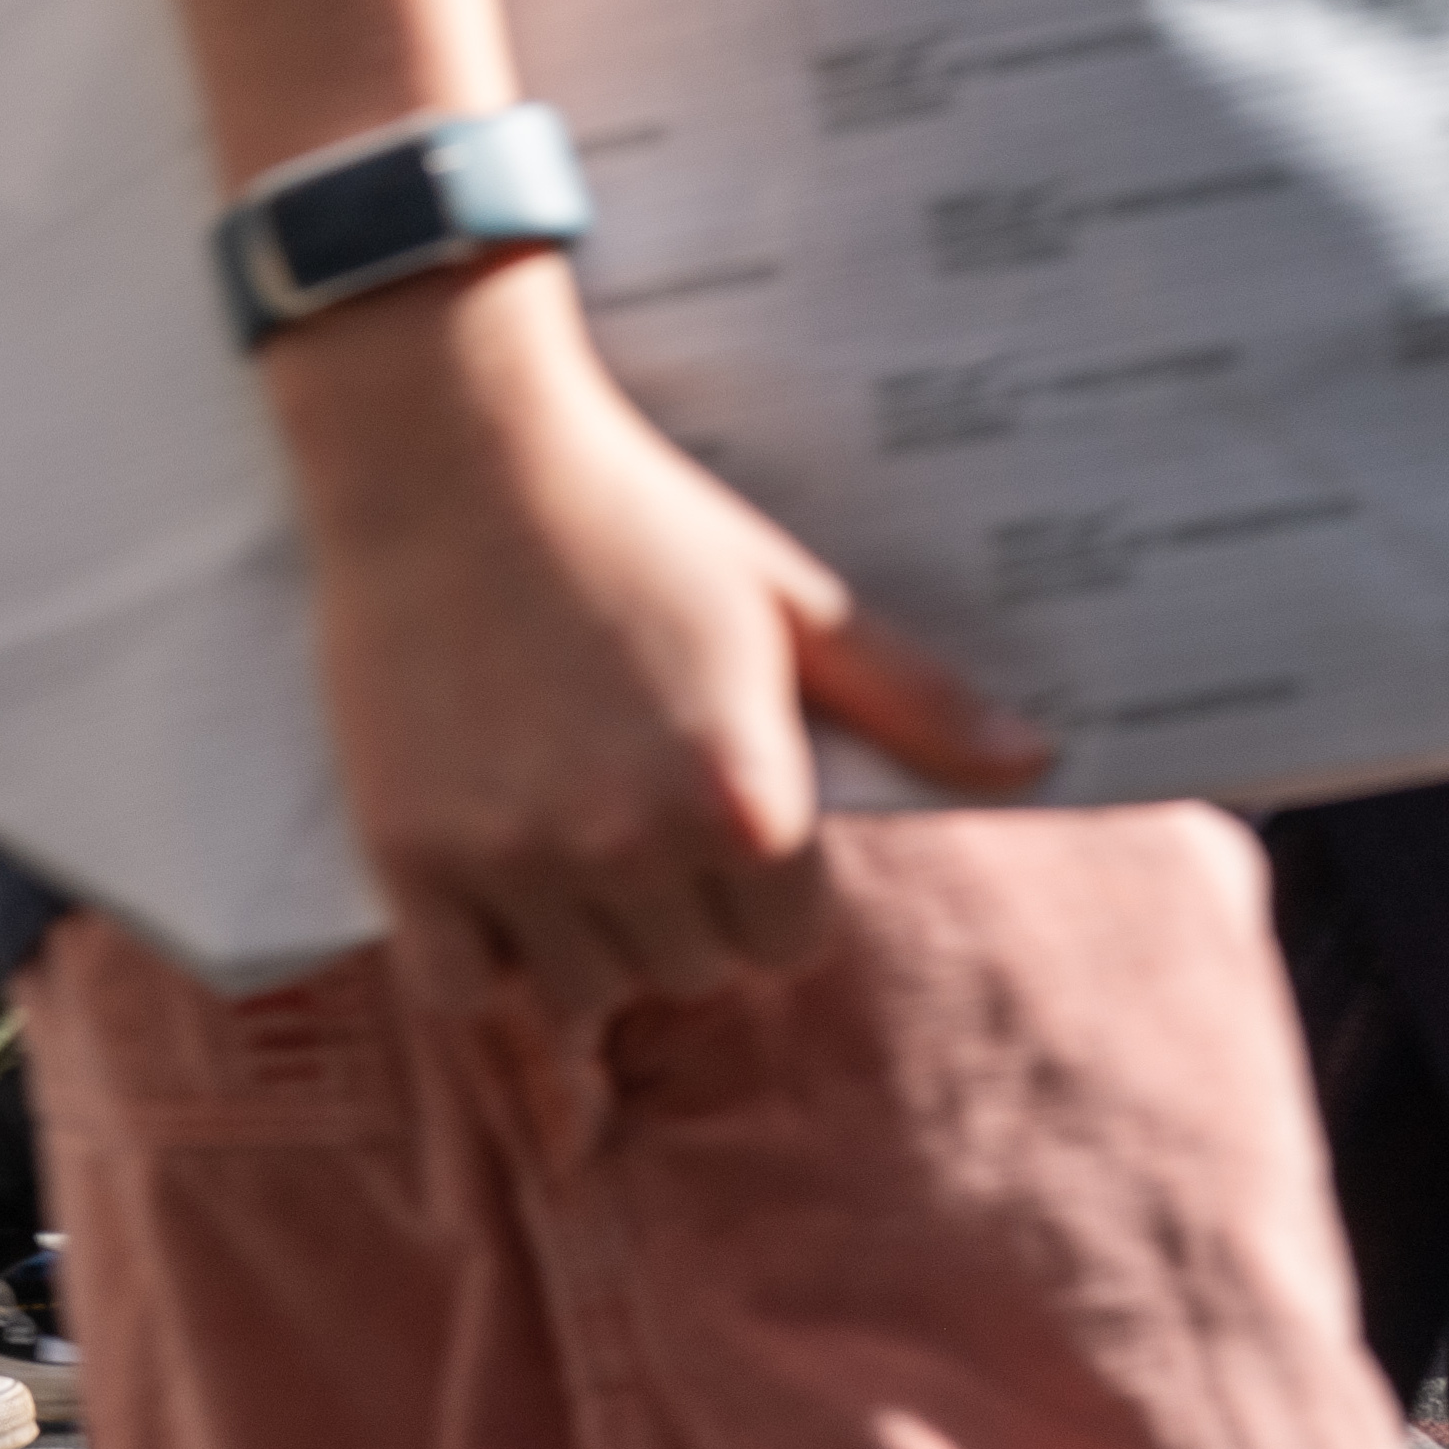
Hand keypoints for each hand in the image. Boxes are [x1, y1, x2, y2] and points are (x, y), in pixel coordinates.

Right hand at [273, 266, 1051, 1026]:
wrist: (448, 455)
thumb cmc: (637, 518)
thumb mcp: (789, 598)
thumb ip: (912, 698)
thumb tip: (1039, 762)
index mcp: (744, 797)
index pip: (788, 944)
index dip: (768, 888)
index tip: (726, 815)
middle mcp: (632, 846)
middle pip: (687, 974)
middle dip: (679, 912)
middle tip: (638, 807)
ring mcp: (514, 859)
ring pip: (581, 993)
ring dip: (582, 939)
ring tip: (563, 832)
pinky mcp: (409, 858)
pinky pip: (464, 991)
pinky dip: (483, 961)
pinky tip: (489, 874)